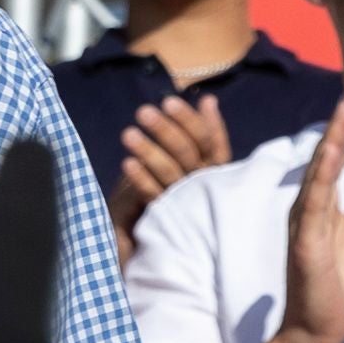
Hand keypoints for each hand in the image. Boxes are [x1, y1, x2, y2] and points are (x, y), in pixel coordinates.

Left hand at [112, 93, 234, 235]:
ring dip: (150, 151)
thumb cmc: (190, 190)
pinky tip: (127, 163)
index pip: (207, 140)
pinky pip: (155, 195)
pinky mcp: (169, 218)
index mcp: (216, 169)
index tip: (168, 102)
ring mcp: (187, 202)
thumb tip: (208, 100)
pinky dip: (142, 179)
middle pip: (189, 153)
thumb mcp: (199, 159)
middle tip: (143, 112)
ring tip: (128, 133)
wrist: (181, 242)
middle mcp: (205, 184)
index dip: (190, 120)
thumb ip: (204, 133)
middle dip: (166, 130)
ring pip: (171, 172)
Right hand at [275, 86, 343, 342]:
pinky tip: (333, 152)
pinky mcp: (305, 244)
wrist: (318, 333)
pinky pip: (314, 205)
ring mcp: (303, 224)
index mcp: (322, 204)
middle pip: (324, 155)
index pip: (335, 156)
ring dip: (333, 137)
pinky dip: (322, 176)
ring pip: (318, 172)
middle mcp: (307, 207)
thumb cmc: (336, 284)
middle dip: (341, 121)